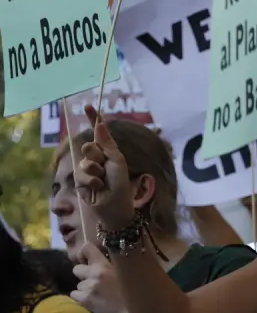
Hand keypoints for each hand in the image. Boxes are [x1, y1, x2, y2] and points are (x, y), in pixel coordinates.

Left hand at [69, 243, 125, 312]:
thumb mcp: (126, 272)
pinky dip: (81, 298)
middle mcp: (96, 273)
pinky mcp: (85, 300)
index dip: (83, 254)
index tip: (88, 260)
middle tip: (94, 281)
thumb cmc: (134, 292)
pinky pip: (74, 295)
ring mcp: (89, 287)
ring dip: (85, 288)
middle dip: (83, 275)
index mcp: (107, 263)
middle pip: (76, 269)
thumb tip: (104, 261)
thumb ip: (114, 264)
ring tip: (98, 294)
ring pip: (78, 284)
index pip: (86, 248)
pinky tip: (93, 301)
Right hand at [73, 105, 133, 229]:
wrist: (115, 206)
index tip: (87, 106)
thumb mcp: (117, 161)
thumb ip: (107, 144)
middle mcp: (96, 158)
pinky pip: (81, 176)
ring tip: (103, 181)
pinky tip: (97, 189)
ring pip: (84, 163)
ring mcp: (86, 170)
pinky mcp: (79, 182)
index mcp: (107, 150)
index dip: (92, 119)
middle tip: (105, 167)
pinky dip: (91, 182)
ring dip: (96, 172)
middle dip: (97, 156)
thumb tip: (101, 124)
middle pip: (88, 147)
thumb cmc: (120, 183)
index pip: (97, 132)